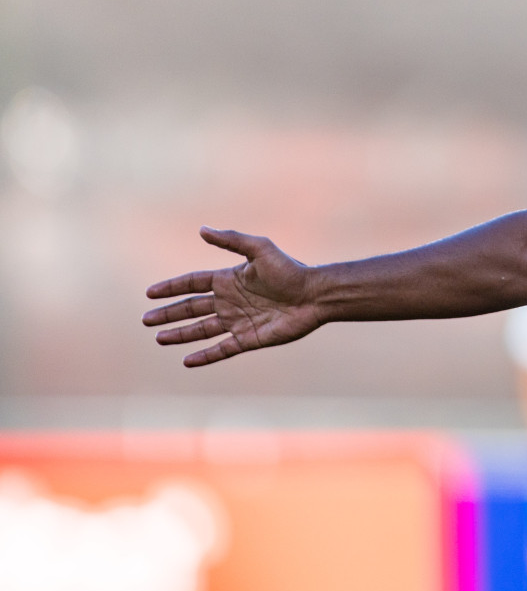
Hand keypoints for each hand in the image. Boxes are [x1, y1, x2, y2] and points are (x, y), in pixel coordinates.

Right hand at [144, 228, 322, 366]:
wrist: (314, 296)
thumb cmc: (290, 270)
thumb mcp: (260, 249)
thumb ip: (231, 240)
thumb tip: (202, 229)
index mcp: (229, 279)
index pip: (192, 283)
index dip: (171, 287)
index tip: (149, 293)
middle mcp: (230, 300)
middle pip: (192, 308)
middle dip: (169, 314)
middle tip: (146, 320)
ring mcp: (239, 321)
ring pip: (202, 329)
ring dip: (180, 334)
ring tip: (159, 338)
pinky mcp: (249, 338)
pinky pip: (222, 349)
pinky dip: (205, 356)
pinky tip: (187, 361)